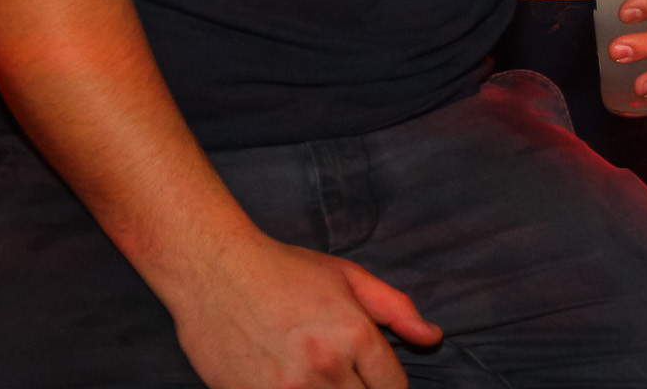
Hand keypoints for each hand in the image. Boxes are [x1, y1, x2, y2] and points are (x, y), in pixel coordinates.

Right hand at [165, 231, 440, 388]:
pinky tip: (294, 384)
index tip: (379, 383)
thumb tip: (432, 337)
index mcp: (354, 334)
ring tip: (324, 381)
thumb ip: (396, 309)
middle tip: (349, 378)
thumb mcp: (347, 276)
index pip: (394, 387)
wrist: (214, 270)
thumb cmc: (283, 269)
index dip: (391, 388)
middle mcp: (325, 366)